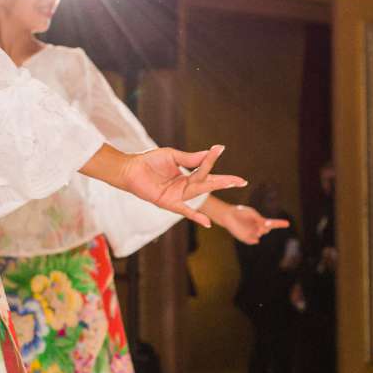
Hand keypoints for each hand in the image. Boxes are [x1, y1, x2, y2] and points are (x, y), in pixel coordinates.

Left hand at [110, 144, 245, 224]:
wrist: (131, 170)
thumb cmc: (149, 162)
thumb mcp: (172, 156)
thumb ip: (190, 158)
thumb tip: (209, 152)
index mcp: (186, 175)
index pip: (204, 169)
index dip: (211, 159)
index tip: (220, 149)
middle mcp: (185, 187)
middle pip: (208, 183)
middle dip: (225, 181)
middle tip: (242, 180)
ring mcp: (179, 196)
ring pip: (199, 190)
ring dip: (215, 186)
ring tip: (231, 182)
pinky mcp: (170, 203)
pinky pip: (185, 212)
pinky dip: (196, 217)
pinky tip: (208, 223)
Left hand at [218, 203, 288, 244]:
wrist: (228, 216)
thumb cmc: (240, 212)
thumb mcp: (251, 213)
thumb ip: (260, 220)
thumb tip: (266, 226)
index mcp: (260, 221)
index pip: (273, 223)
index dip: (280, 223)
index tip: (288, 223)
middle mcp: (258, 228)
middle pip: (266, 229)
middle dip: (264, 226)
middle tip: (257, 222)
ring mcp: (252, 234)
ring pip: (260, 234)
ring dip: (256, 230)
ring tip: (247, 225)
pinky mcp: (246, 239)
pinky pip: (254, 240)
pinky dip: (252, 237)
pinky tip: (245, 231)